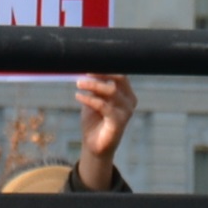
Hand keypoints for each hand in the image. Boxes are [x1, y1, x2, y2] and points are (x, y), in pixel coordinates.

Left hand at [72, 73, 135, 190]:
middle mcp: (130, 101)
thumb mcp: (94, 98)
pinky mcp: (119, 123)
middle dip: (102, 73)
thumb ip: (94, 85)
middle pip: (118, 80)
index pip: (120, 75)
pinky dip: (90, 99)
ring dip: (93, 85)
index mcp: (126, 93)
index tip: (90, 62)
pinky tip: (78, 96)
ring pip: (111, 91)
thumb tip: (86, 67)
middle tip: (85, 71)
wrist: (94, 145)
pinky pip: (104, 106)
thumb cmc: (94, 119)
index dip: (106, 67)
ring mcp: (126, 112)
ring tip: (79, 83)